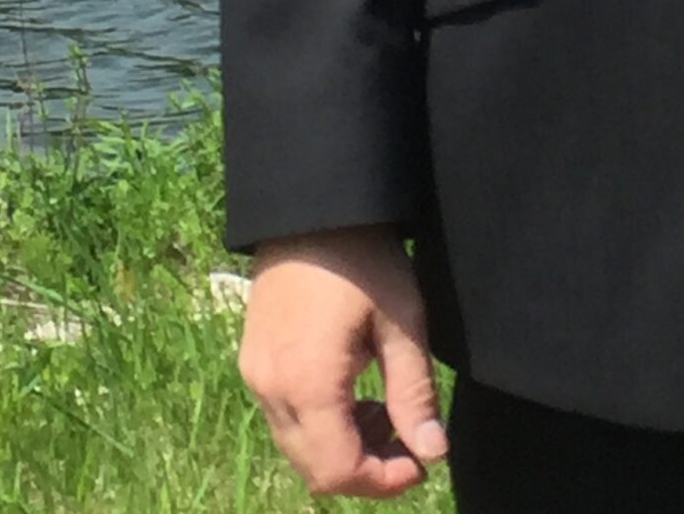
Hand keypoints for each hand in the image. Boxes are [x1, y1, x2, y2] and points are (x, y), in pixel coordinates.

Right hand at [239, 224, 447, 498]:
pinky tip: (352, 390)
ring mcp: (254, 373)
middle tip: (408, 441)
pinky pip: (283, 414)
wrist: (313, 202)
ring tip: (385, 411)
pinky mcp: (251, 357)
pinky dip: (319, 421)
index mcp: (307, 384)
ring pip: (296, 443)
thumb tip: (432, 451)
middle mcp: (269, 388)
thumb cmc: (364, 256)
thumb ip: (413, 393)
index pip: (336, 471)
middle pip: (313, 467)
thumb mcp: (402, 321)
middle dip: (364, 468)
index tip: (419, 462)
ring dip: (341, 445)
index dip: (381, 481)